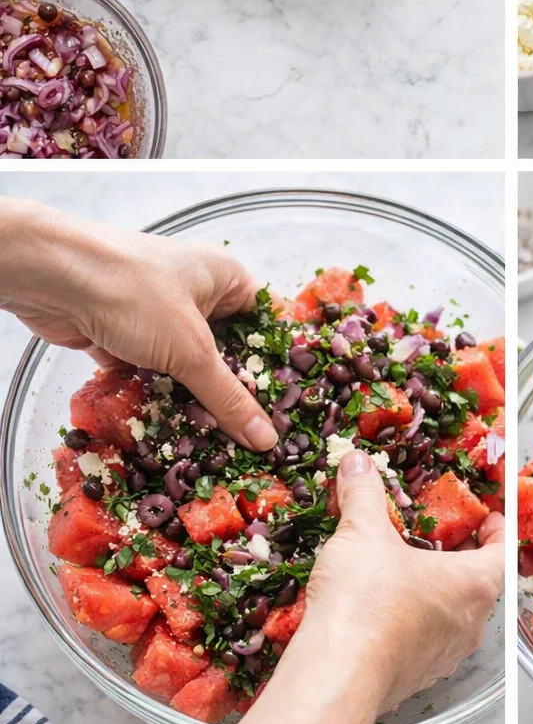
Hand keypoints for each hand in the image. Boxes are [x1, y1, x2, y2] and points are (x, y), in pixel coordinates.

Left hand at [0, 200, 276, 450]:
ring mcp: (158, 314)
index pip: (267, 324)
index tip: (290, 409)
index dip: (278, 365)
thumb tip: (265, 438)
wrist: (51, 278)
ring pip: (185, 367)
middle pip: (226, 351)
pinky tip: (166, 431)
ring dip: (190, 400)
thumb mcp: (191, 350)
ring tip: (211, 445)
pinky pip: (150, 374)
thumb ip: (228, 398)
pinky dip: (154, 397)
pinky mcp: (124, 335)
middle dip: (231, 392)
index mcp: (227, 278)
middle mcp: (196, 293)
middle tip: (251, 438)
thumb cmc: (133, 291)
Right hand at [296, 450, 503, 713]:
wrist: (336, 676)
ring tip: (407, 564)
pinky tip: (383, 604)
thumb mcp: (362, 532)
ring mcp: (444, 656)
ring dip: (436, 588)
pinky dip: (413, 618)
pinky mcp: (415, 677)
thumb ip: (364, 493)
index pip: (505, 550)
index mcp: (475, 584)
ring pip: (453, 614)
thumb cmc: (365, 604)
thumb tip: (358, 464)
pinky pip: (425, 640)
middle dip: (461, 554)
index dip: (498, 527)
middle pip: (480, 581)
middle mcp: (470, 624)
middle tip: (439, 532)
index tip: (487, 514)